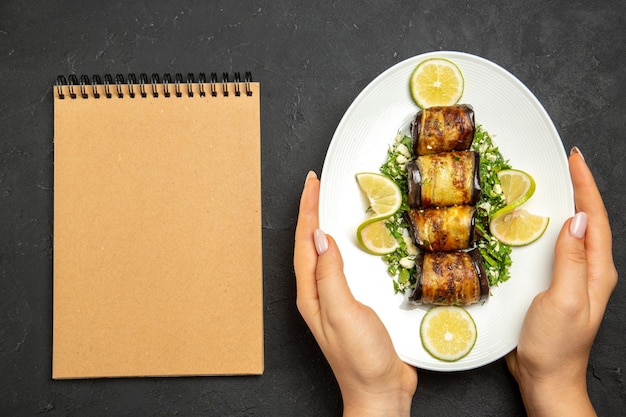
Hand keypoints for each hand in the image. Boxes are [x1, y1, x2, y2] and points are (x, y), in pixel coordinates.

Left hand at [294, 171, 416, 416]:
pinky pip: (343, 265)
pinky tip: (350, 241)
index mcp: (310, 293)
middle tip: (315, 185)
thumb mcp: (342, 312)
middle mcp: (318, 293)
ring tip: (326, 203)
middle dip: (310, 211)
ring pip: (324, 252)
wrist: (380, 390)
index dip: (307, 210)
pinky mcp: (353, 302)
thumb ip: (330, 274)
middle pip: (309, 243)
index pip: (304, 242)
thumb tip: (320, 237)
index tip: (311, 184)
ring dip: (323, 225)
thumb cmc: (360, 358)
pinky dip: (343, 245)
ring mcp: (335, 298)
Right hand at [506, 147, 617, 416]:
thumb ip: (571, 260)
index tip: (574, 160)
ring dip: (563, 205)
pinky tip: (531, 223)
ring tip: (550, 184)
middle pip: (586, 220)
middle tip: (563, 164)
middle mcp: (588, 270)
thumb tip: (575, 220)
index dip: (585, 187)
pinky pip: (552, 247)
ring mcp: (571, 277)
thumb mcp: (565, 299)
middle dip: (578, 188)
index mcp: (597, 271)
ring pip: (570, 231)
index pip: (594, 219)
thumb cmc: (556, 345)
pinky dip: (545, 227)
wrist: (546, 377)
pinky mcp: (553, 283)